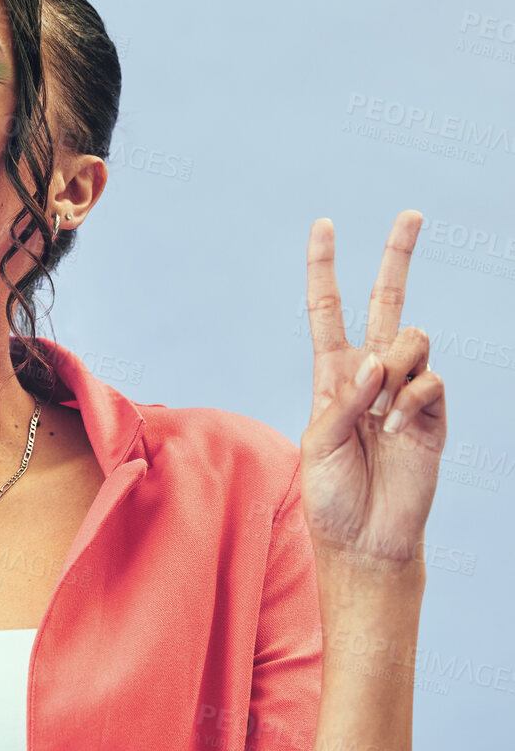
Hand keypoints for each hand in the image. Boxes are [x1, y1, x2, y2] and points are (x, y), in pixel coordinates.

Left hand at [300, 211, 446, 574]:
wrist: (364, 537)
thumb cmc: (330, 492)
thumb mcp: (317, 443)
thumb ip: (342, 400)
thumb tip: (377, 362)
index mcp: (332, 374)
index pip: (327, 310)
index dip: (324, 269)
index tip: (324, 225)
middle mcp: (370, 374)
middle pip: (386, 303)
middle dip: (398, 257)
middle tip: (412, 213)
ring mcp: (405, 391)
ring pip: (412, 338)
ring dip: (394, 364)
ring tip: (380, 411)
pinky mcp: (433, 413)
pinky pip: (429, 380)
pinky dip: (409, 400)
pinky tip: (395, 429)